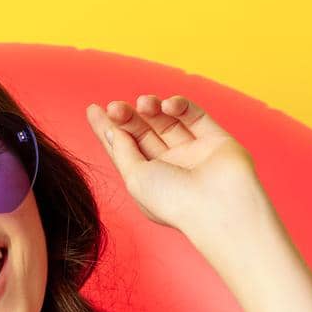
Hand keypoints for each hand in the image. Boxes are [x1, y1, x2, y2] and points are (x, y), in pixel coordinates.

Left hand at [85, 94, 271, 240]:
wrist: (219, 207)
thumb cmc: (173, 202)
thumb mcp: (134, 178)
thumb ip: (122, 151)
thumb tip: (111, 129)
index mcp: (148, 183)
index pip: (124, 151)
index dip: (108, 130)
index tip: (93, 109)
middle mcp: (170, 168)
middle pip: (143, 133)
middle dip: (128, 117)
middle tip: (116, 107)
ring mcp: (193, 154)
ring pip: (167, 122)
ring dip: (151, 108)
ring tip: (143, 103)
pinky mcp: (215, 140)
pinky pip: (194, 116)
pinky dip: (179, 105)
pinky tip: (168, 105)